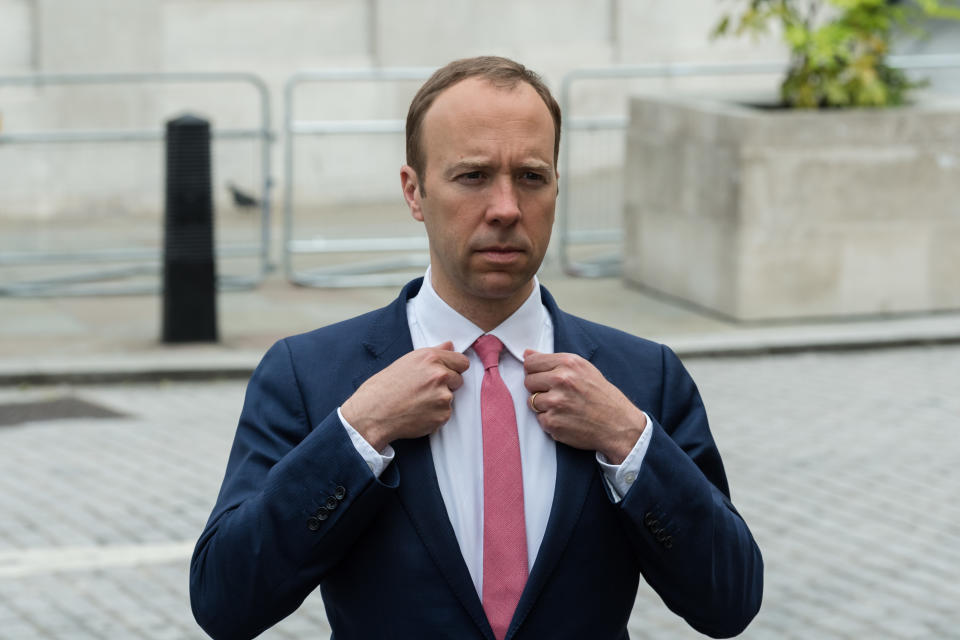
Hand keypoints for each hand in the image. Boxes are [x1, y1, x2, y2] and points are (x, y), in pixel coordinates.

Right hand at [341, 342, 469, 449]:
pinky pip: (445, 414)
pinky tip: (418, 413)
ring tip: (417, 402)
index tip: (446, 373)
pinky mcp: (443, 415)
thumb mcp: (407, 361)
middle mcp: (440, 375)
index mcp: (431, 358)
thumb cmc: (384, 387)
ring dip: (439, 401)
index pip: (462, 361)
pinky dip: (435, 415)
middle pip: (458, 380)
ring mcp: (443, 396)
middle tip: (424, 390)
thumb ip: (433, 353)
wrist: (373, 413)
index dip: (454, 368)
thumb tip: (450, 345)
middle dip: (446, 385)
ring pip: (450, 398)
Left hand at [523, 350, 646, 463]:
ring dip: (544, 406)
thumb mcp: (583, 369)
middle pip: (528, 381)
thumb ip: (554, 361)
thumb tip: (527, 354)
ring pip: (531, 401)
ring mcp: (555, 402)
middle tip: (557, 394)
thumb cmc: (602, 396)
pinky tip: (566, 419)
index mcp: (568, 363)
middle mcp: (561, 380)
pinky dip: (550, 421)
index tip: (542, 376)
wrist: (618, 424)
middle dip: (538, 388)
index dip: (534, 370)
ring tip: (564, 407)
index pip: (531, 362)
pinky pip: (539, 419)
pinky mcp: (552, 422)